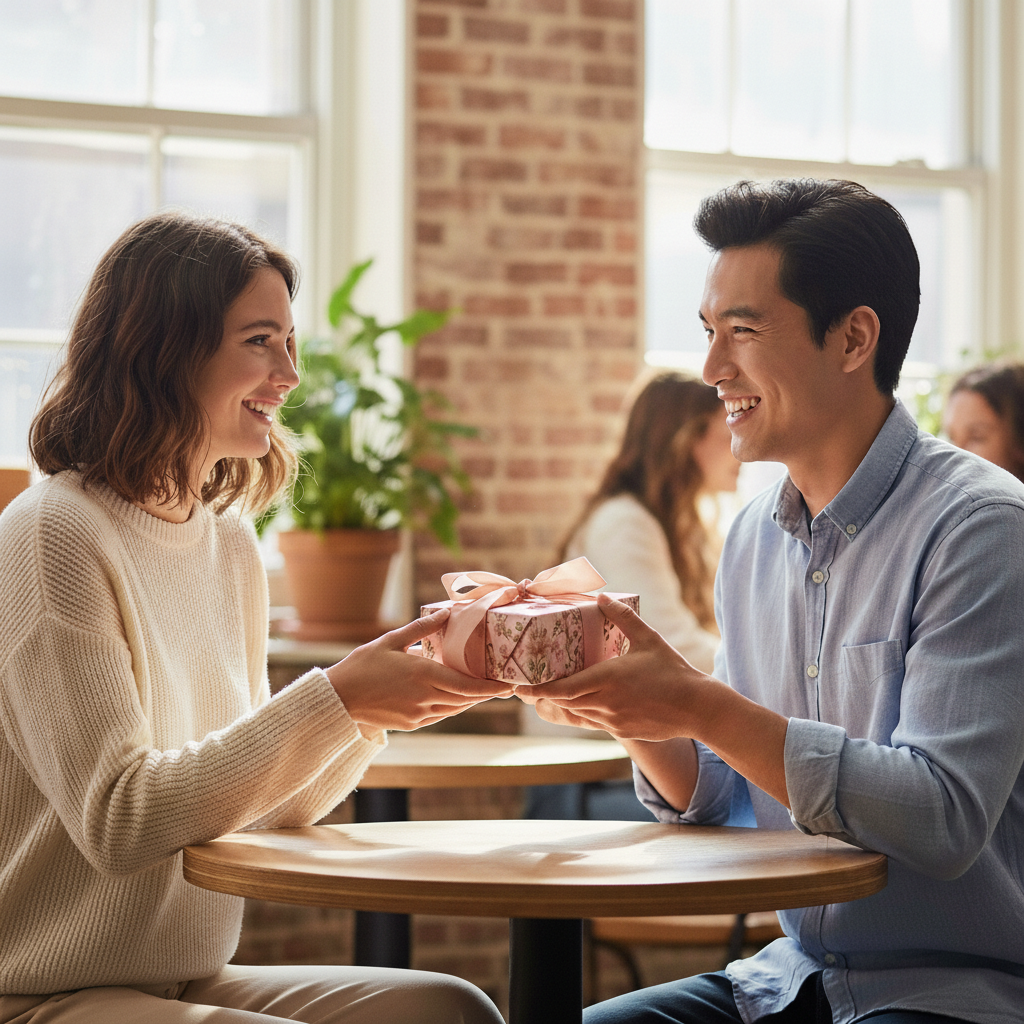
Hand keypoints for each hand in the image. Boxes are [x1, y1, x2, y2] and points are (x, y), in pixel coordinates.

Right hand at [325, 609, 513, 730]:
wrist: (338, 700)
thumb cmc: (361, 666)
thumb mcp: (390, 641)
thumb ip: (421, 629)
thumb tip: (446, 613)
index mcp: (422, 675)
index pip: (466, 685)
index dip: (490, 688)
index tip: (508, 685)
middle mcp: (425, 697)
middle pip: (465, 699)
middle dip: (487, 694)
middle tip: (507, 687)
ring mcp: (418, 714)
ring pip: (454, 709)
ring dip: (471, 701)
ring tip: (486, 692)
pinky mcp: (411, 724)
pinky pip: (440, 715)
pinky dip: (453, 707)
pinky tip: (458, 699)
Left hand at [513, 594, 714, 741]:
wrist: (697, 708)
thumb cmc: (673, 670)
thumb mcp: (648, 638)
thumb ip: (623, 618)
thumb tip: (602, 598)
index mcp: (607, 679)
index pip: (563, 689)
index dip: (539, 690)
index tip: (519, 687)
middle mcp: (605, 702)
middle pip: (564, 702)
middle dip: (544, 696)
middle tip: (524, 688)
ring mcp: (613, 720)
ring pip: (577, 713)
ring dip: (563, 704)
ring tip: (546, 694)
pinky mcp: (622, 731)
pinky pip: (594, 722)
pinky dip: (583, 712)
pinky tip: (581, 703)